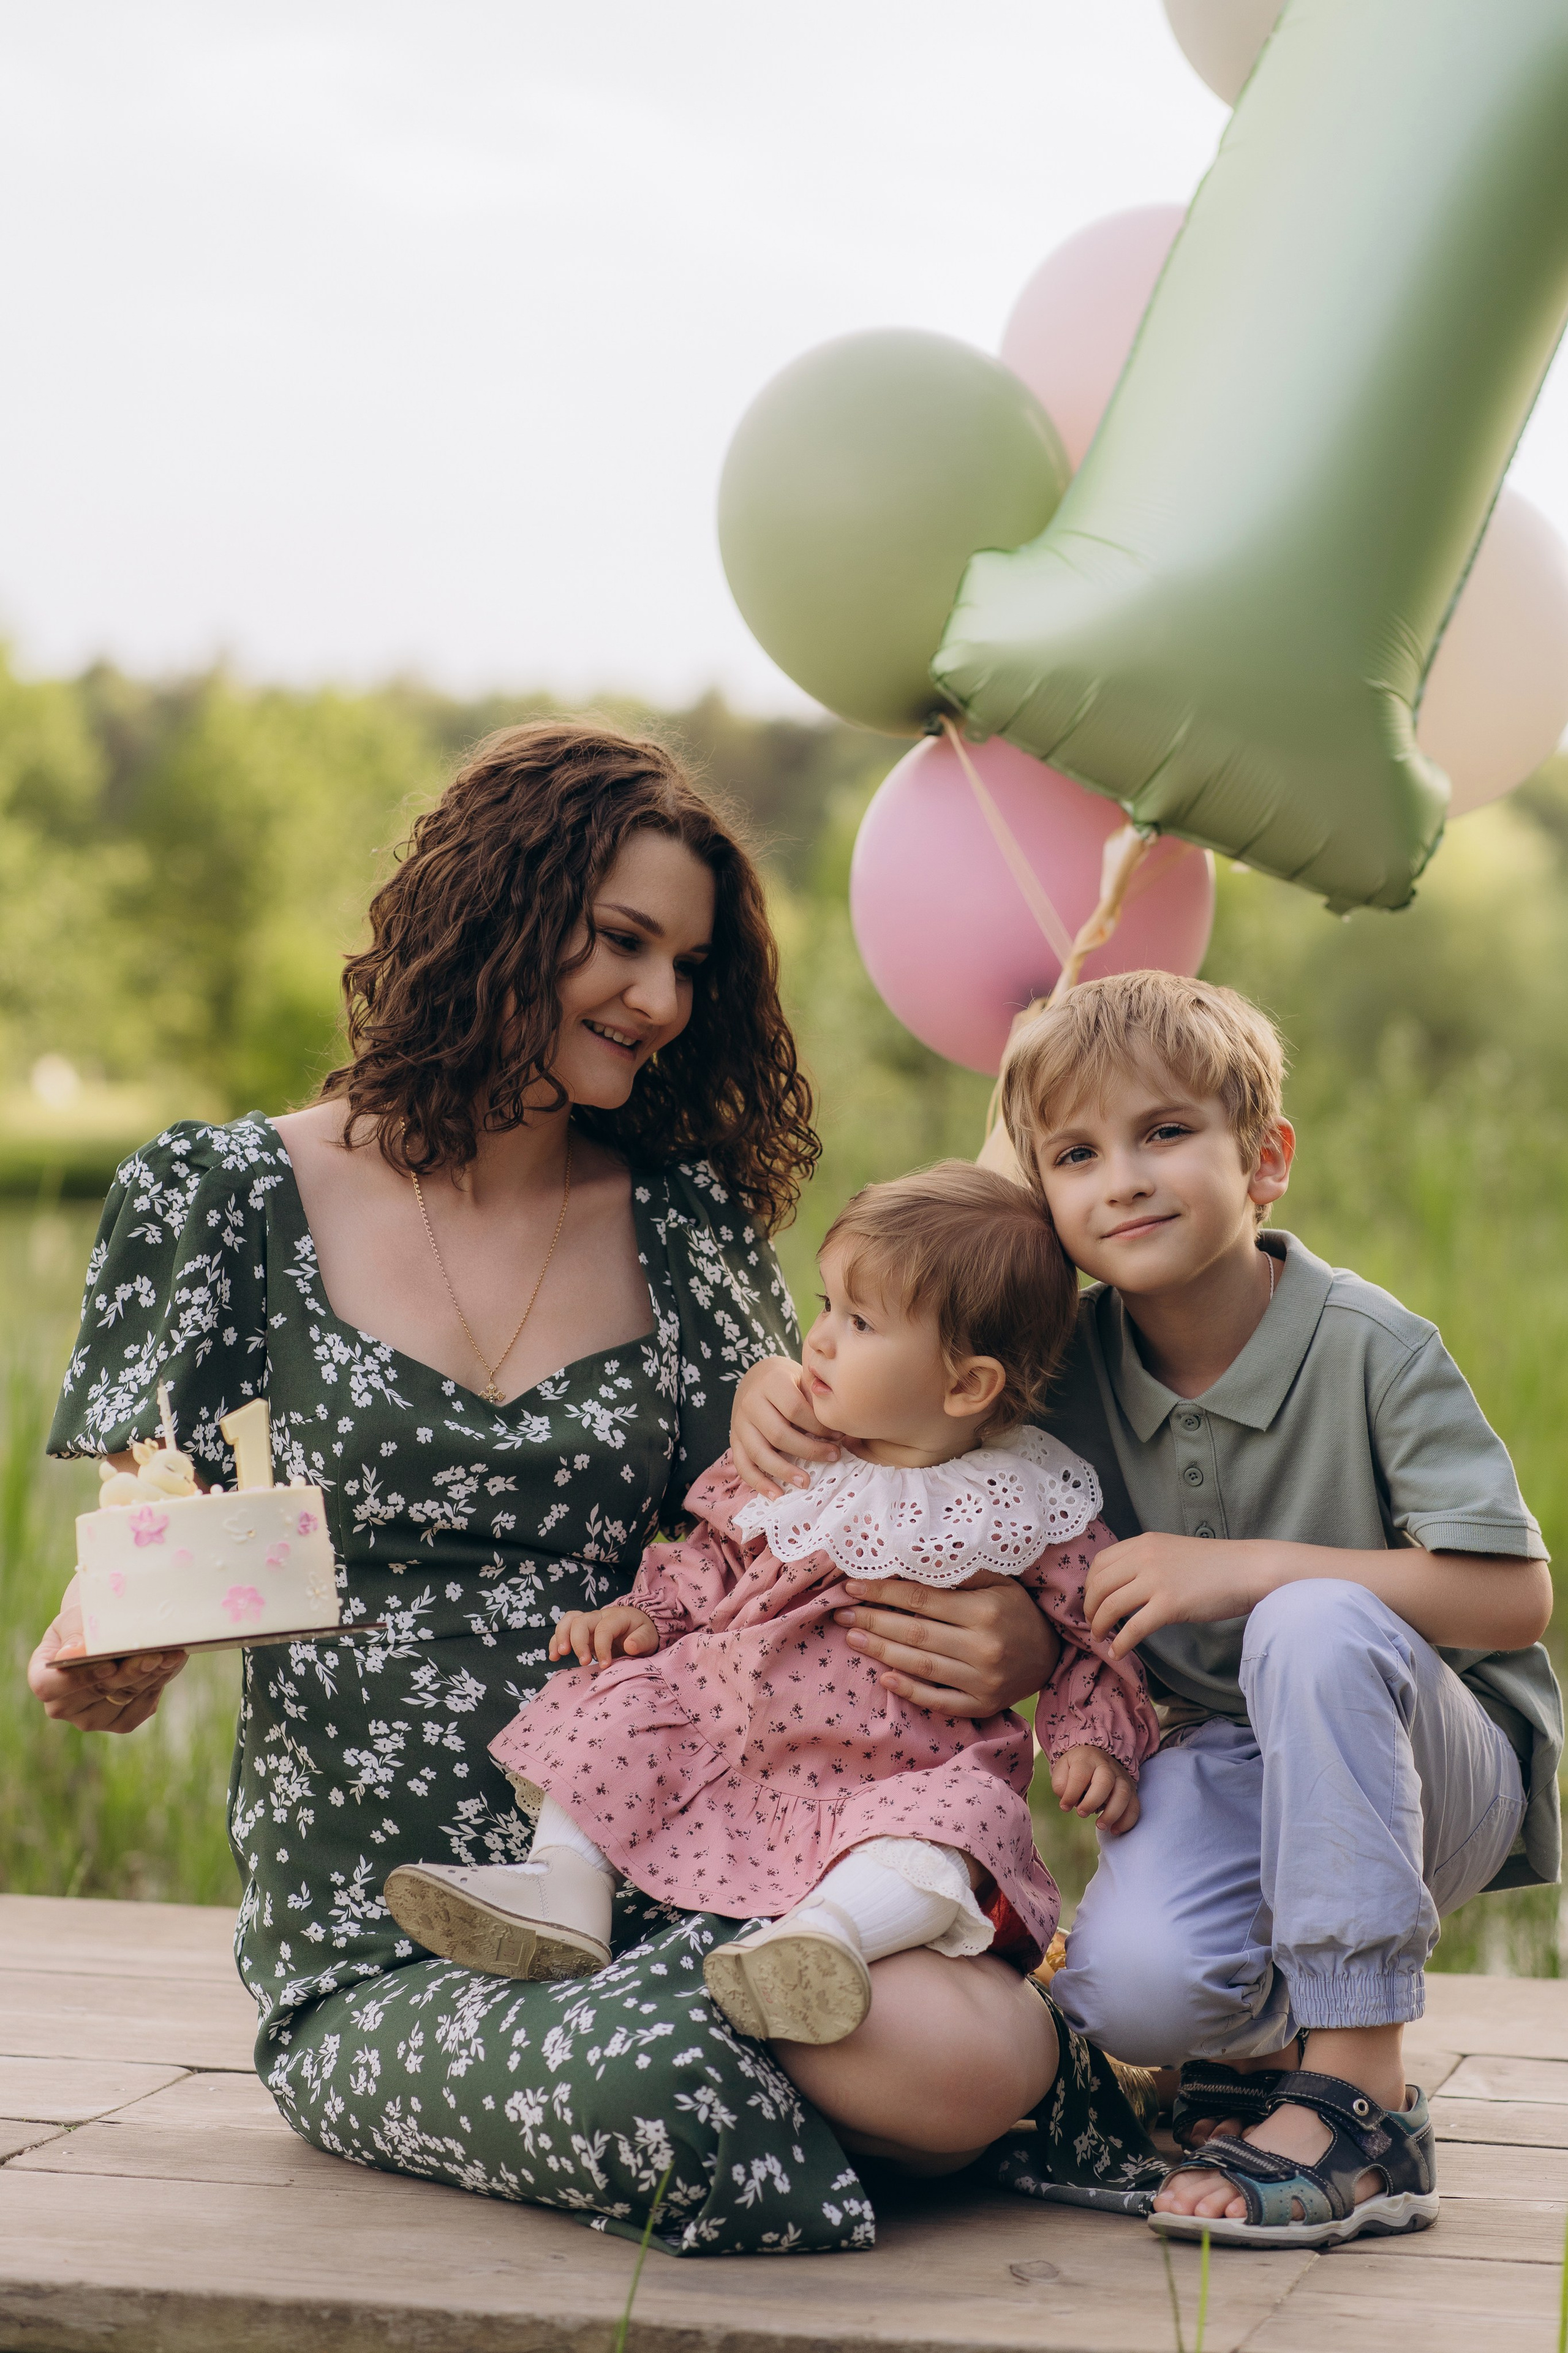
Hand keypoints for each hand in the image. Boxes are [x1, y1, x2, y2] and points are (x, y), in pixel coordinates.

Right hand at [28, 1579, 186, 1734]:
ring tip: (170, 1653)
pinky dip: (159, 1683)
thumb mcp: (76, 1619)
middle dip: (129, 1671)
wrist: (106, 1633)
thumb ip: (75, 1635)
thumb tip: (69, 1654)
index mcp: (43, 1678)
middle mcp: (63, 1706)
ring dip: (151, 1675)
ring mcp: (92, 1718)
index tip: (108, 1664)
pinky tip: (171, 1662)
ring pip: (125, 1698)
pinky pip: (142, 1707)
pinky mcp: (120, 1722)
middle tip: (154, 1654)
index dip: (79, 1678)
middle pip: (98, 1692)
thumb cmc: (85, 1622)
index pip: (50, 1687)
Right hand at [549, 1604, 657, 1666]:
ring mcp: (589, 1622)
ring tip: (558, 1655)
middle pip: (581, 1621)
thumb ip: (641, 1641)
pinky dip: (555, 1641)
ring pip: (568, 1621)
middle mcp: (600, 1616)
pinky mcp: (581, 1631)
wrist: (638, 1626)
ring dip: (561, 1637)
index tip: (605, 1666)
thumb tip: (630, 1646)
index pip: (604, 1629)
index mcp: (617, 1616)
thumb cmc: (643, 1632)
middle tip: (584, 1662)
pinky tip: (553, 1657)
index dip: (602, 1647)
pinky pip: (564, 1629)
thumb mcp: (649, 1636)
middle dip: (578, 1642)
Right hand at [730, 1354, 840, 1496]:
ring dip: (784, 1471)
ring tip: (805, 1483)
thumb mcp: (802, 1378)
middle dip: (809, 1450)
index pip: (795, 1410)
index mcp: (770, 1382)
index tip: (839, 1436)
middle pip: (778, 1434)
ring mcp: (739, 1423)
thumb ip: (815, 1397)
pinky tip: (776, 1494)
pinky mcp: (734, 1440)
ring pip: (759, 1453)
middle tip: (833, 1457)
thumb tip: (838, 1425)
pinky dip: (758, 1483)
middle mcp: (750, 1402)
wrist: (758, 1377)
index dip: (819, 1426)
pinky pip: (743, 1465)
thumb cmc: (789, 1380)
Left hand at [833, 1571, 1060, 1715]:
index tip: (852, 1586)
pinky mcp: (982, 1706)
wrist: (1051, 1655)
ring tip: (852, 1637)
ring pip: (921, 1666)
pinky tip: (883, 1678)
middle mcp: (984, 1648)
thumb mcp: (997, 1581)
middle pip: (915, 1634)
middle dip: (873, 1621)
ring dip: (881, 1652)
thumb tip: (911, 1557)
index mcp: (985, 1611)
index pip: (921, 1599)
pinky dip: (910, 1691)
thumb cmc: (1015, 1610)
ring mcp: (983, 1682)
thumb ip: (960, 1572)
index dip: (883, 1592)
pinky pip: (939, 1701)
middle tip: (841, 1612)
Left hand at [1050, 1744, 1139, 1833]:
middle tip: (1081, 1813)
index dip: (1071, 1793)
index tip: (1064, 1807)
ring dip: (1112, 1814)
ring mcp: (1121, 1778)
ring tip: (1100, 1826)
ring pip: (1123, 1794)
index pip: (1080, 1775)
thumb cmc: (1077, 1767)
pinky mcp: (1131, 1790)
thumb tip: (1066, 1801)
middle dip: (1092, 1802)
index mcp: (1087, 1758)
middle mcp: (1107, 1766)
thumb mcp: (1063, 1768)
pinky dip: (1127, 1821)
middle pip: (1105, 1782)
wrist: (1098, 1757)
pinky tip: (1114, 1830)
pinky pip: (1134, 1806)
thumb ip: (1060, 1783)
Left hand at [1084, 1532, 1276, 1656]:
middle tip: (1091, 1624)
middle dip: (1089, 1608)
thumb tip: (1122, 1585)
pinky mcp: (1170, 1604)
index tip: (1092, 1602)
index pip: (1100, 1563)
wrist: (1247, 1569)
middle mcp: (1145, 1557)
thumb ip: (1146, 1561)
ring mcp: (1156, 1580)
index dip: (1089, 1586)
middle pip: (1099, 1585)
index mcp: (1144, 1543)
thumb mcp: (1172, 1551)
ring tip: (1100, 1639)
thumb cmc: (1215, 1565)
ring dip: (1099, 1626)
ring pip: (1110, 1606)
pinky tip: (1118, 1652)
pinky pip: (1133, 1628)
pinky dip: (1121, 1643)